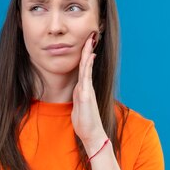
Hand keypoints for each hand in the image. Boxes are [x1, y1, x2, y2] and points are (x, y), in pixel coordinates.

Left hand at [71, 31, 108, 155]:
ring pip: (86, 67)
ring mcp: (87, 89)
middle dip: (87, 49)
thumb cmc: (85, 123)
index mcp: (83, 89)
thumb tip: (77, 92)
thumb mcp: (78, 107)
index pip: (83, 69)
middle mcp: (86, 87)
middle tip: (90, 35)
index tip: (86, 44)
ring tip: (90, 40)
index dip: (84, 56)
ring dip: (87, 53)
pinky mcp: (87, 94)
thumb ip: (78, 98)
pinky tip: (89, 56)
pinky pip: (86, 76)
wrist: (91, 133)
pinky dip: (87, 65)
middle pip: (86, 64)